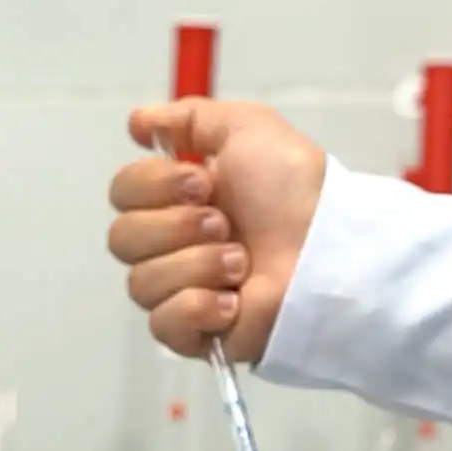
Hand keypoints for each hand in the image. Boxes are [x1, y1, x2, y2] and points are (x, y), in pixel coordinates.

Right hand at [108, 99, 326, 360]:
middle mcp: (176, 244)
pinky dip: (197, 308)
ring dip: (197, 265)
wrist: (329, 246)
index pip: (123, 192)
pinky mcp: (199, 333)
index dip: (153, 185)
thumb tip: (138, 122)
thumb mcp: (247, 128)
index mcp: (180, 198)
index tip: (202, 182)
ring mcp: (185, 290)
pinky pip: (164, 324)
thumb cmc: (295, 189)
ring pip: (141, 282)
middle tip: (225, 224)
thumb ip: (189, 117)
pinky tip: (232, 301)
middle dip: (177, 226)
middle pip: (122, 238)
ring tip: (242, 263)